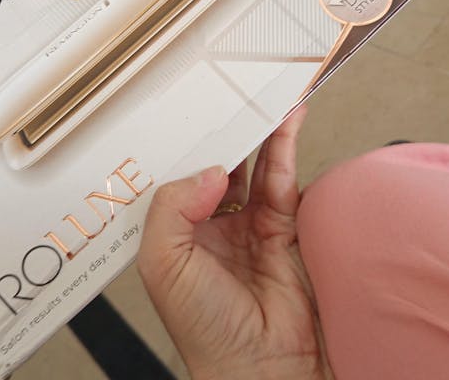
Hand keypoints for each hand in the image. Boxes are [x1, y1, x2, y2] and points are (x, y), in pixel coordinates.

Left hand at [138, 106, 325, 378]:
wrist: (260, 366)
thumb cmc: (204, 330)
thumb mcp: (162, 263)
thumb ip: (173, 207)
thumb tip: (211, 170)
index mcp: (173, 235)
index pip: (176, 177)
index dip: (183, 146)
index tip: (189, 113)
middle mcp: (208, 228)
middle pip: (217, 167)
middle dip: (223, 134)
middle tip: (230, 96)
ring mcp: (246, 228)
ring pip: (252, 169)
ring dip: (259, 134)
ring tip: (264, 99)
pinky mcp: (282, 231)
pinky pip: (281, 182)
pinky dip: (284, 151)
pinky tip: (285, 125)